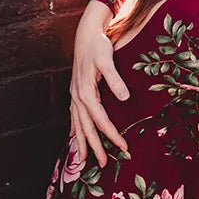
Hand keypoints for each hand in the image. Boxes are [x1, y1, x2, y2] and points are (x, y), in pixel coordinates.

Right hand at [69, 0, 129, 166]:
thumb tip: (124, 98)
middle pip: (86, 128)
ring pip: (77, 125)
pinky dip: (75, 130)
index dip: (112, 135)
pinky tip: (75, 137)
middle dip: (96, 147)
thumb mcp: (108, 61)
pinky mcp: (76, 92)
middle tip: (105, 164)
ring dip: (83, 143)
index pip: (100, 120)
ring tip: (85, 160)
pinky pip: (74, 117)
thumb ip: (115, 80)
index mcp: (86, 93)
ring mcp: (74, 96)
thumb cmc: (98, 46)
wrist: (85, 34)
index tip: (123, 146)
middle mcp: (77, 98)